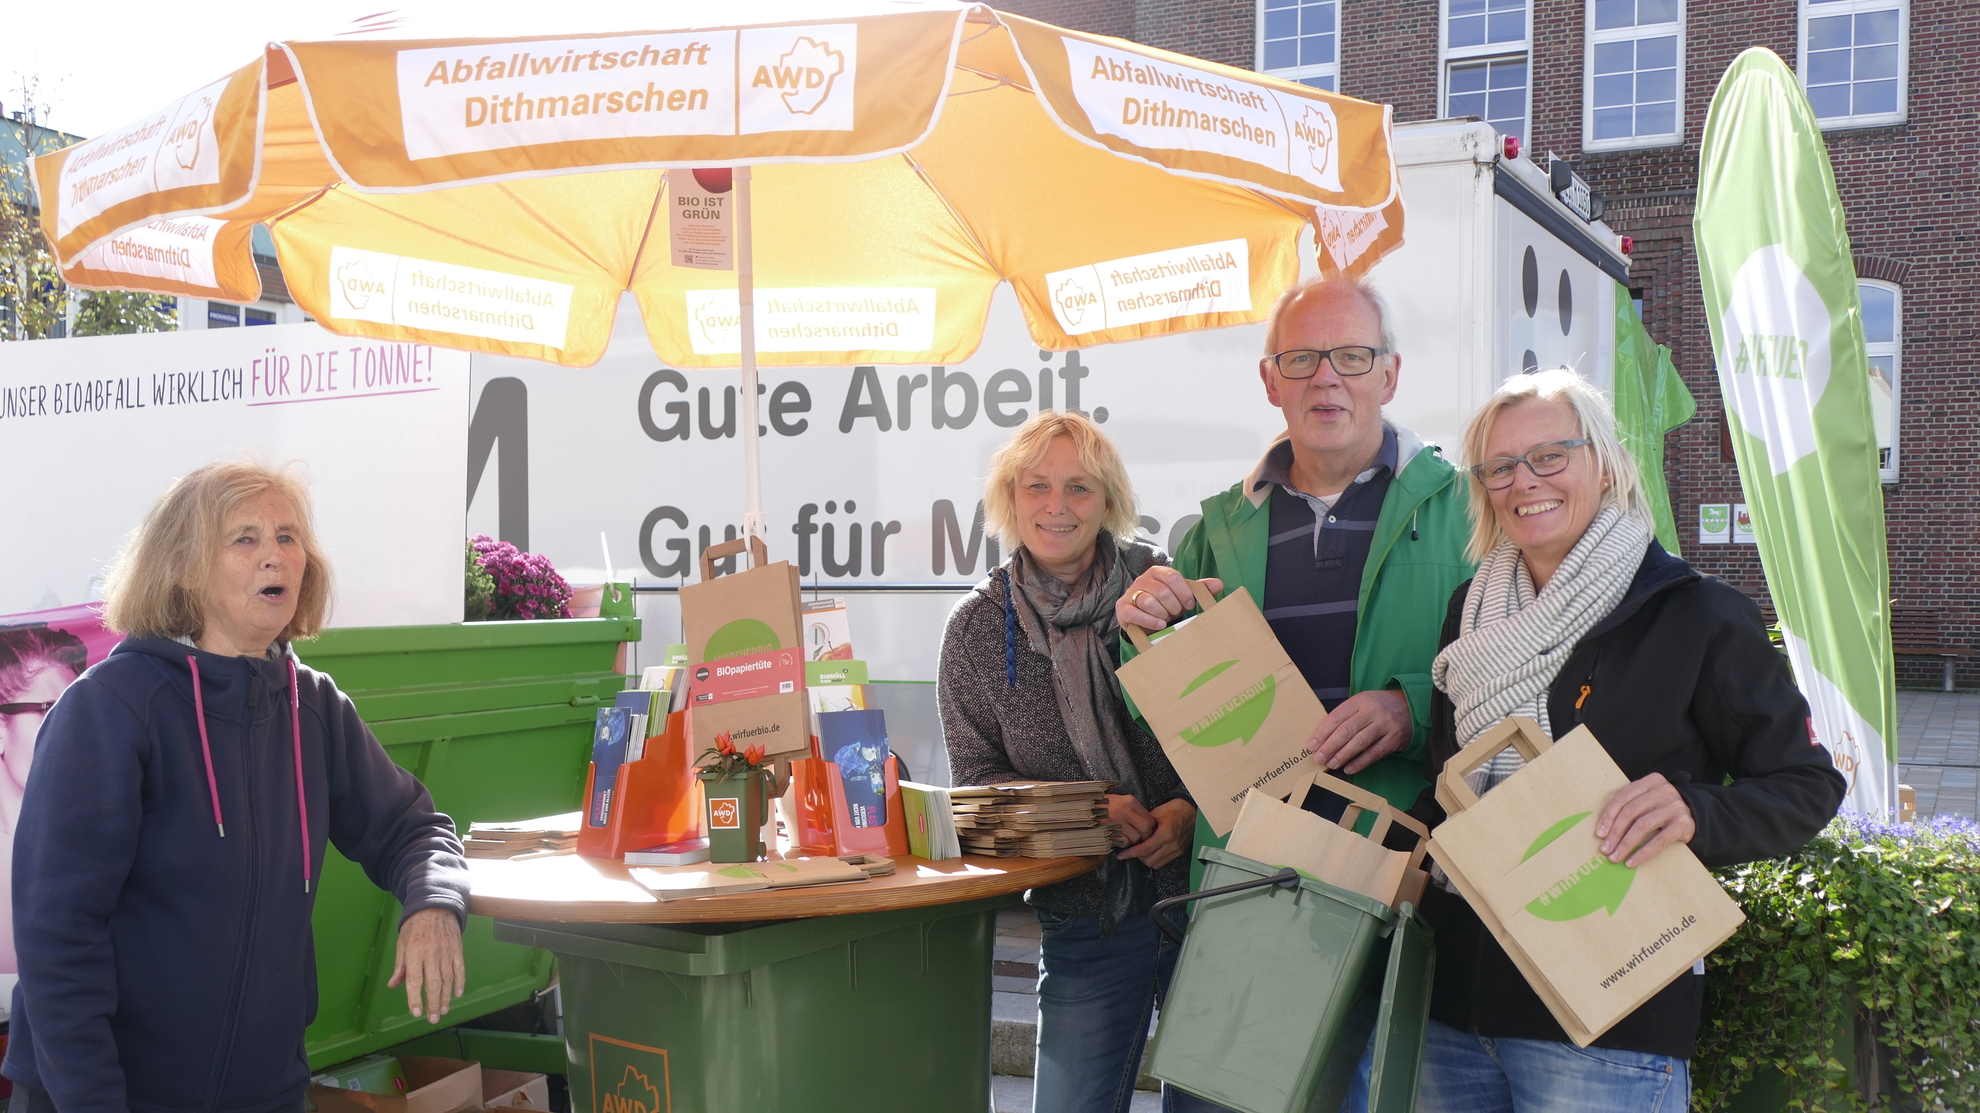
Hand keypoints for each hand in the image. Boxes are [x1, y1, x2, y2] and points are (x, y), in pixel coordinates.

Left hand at [389, 907, 464, 1022]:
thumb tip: (393, 984)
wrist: (435, 905)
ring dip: (445, 997)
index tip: (416, 1012)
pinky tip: (458, 994)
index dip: (414, 998)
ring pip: (447, 979)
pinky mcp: (457, 948)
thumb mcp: (402, 943)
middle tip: (432, 1018)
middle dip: (432, 1003)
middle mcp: (431, 953)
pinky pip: (460, 968)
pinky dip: (460, 982)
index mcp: (414, 952)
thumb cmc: (415, 925)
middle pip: (433, 984)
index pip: (414, 981)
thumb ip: (400, 965)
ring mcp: (446, 951)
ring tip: (443, 1010)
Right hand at [1103, 794, 1156, 844]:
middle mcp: (1125, 810)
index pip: (1150, 818)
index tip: (1146, 832)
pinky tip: (1116, 837)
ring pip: (1135, 837)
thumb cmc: (1104, 805)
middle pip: (1145, 829)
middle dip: (1144, 837)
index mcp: (1130, 801)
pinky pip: (1123, 842)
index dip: (1150, 828)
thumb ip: (1134, 810)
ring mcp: (1116, 821)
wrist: (1085, 806)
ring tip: (1125, 836)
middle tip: (1139, 838)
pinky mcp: (1108, 830)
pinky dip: (1122, 843)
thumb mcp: (1121, 801)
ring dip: (1132, 840)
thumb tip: (1149, 824)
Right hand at [1116, 568, 1222, 634]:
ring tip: (1166, 619)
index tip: (1189, 605)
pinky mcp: (1123, 608)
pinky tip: (1159, 625)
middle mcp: (1142, 580)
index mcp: (1158, 572)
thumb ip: (1199, 589)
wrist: (1145, 620)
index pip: (1172, 576)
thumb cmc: (1165, 605)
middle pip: (1162, 591)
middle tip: (1176, 614)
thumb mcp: (1182, 596)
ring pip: (1148, 601)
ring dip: (1162, 614)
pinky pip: (1135, 613)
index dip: (1184, 593)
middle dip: (1173, 606)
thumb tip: (1219, 584)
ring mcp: (1131, 593)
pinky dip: (1149, 621)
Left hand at [1117, 799, 1195, 870]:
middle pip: (1149, 860)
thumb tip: (1133, 835)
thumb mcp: (1156, 813)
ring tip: (1143, 849)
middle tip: (1134, 848)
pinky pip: (1164, 862)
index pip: (1145, 849)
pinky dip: (1156, 858)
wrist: (1191, 810)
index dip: (1131, 853)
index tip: (1122, 855)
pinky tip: (1153, 850)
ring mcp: (1177, 850)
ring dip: (1147, 859)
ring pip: (1156, 864)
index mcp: (1166, 833)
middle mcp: (1172, 844)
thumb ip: (1144, 825)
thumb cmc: (1175, 809)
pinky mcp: (1180, 852)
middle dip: (1139, 856)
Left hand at [1308, 689, 1411, 773]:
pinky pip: (1374, 753)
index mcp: (1360, 700)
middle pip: (1346, 730)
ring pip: (1360, 742)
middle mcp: (1372, 711)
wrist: (1410, 706)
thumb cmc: (1379, 707)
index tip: (1312, 745)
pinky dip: (1360, 762)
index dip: (1322, 732)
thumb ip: (1346, 716)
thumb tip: (1323, 737)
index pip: (1336, 717)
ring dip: (1343, 755)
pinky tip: (1349, 768)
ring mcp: (1385, 725)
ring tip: (1331, 764)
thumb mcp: (1362, 703)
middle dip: (1330, 746)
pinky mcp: (1394, 739)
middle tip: (1319, 758)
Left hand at [1596, 773, 1695, 866]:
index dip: (1608, 817)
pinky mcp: (1683, 824)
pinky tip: (1632, 861)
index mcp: (1650, 781)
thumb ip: (1630, 805)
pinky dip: (1642, 853)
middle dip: (1615, 833)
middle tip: (1605, 849)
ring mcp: (1674, 807)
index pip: (1623, 798)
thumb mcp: (1648, 799)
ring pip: (1642, 826)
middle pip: (1631, 812)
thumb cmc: (1662, 808)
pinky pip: (1659, 841)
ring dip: (1625, 844)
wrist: (1695, 814)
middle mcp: (1663, 791)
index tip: (1599, 834)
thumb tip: (1603, 831)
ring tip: (1615, 857)